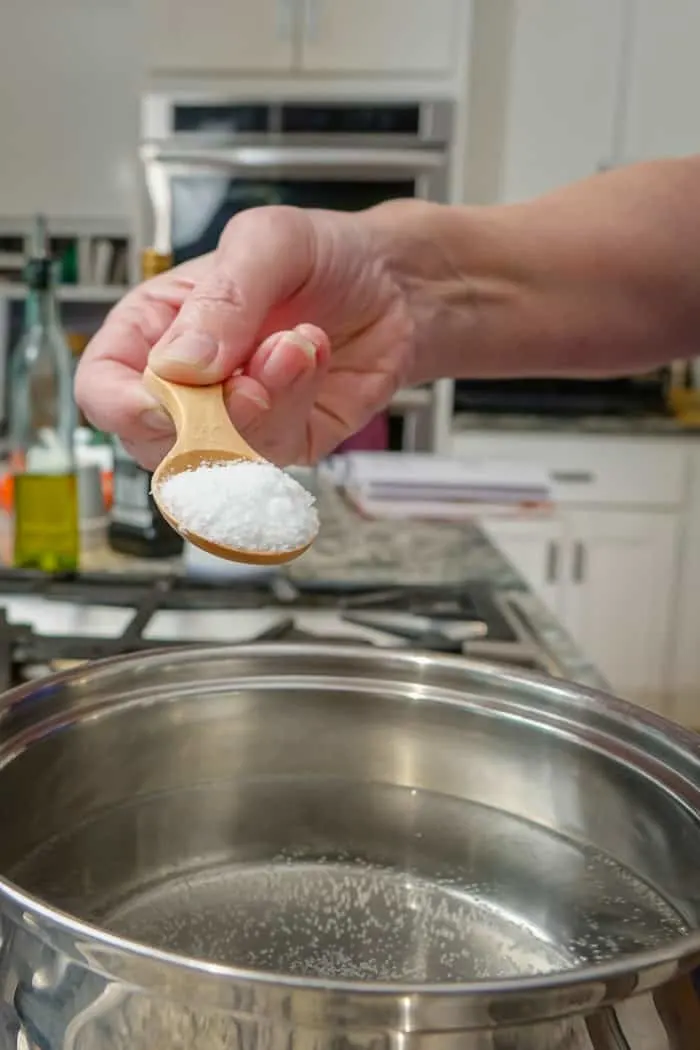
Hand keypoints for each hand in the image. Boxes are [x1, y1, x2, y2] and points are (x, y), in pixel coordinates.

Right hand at [75, 204, 417, 467]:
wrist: (396, 283)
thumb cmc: (324, 254)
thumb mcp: (268, 243)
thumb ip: (223, 298)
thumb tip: (180, 366)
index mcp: (157, 329)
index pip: (104, 386)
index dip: (122, 405)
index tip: (165, 402)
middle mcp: (188, 382)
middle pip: (155, 440)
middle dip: (207, 417)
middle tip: (251, 377)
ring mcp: (235, 419)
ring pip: (218, 456)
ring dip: (265, 404)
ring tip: (298, 344)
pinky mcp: (284, 441)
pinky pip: (274, 453)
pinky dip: (295, 404)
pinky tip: (313, 357)